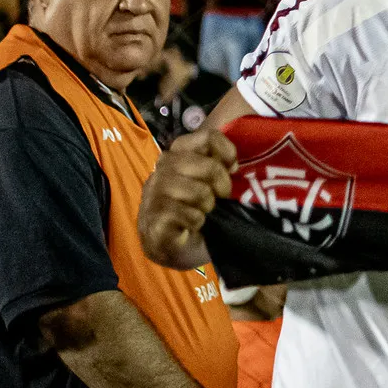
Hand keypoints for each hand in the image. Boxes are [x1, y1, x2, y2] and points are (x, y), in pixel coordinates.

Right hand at [139, 126, 236, 268]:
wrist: (178, 249)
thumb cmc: (200, 211)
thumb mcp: (215, 184)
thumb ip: (222, 165)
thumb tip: (234, 162)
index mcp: (178, 155)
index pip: (207, 137)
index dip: (227, 151)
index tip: (234, 168)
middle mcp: (162, 169)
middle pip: (204, 164)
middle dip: (220, 182)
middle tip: (221, 196)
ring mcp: (154, 194)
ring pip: (196, 190)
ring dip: (207, 204)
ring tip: (204, 211)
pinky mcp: (153, 219)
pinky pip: (185, 214)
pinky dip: (196, 221)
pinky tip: (194, 225)